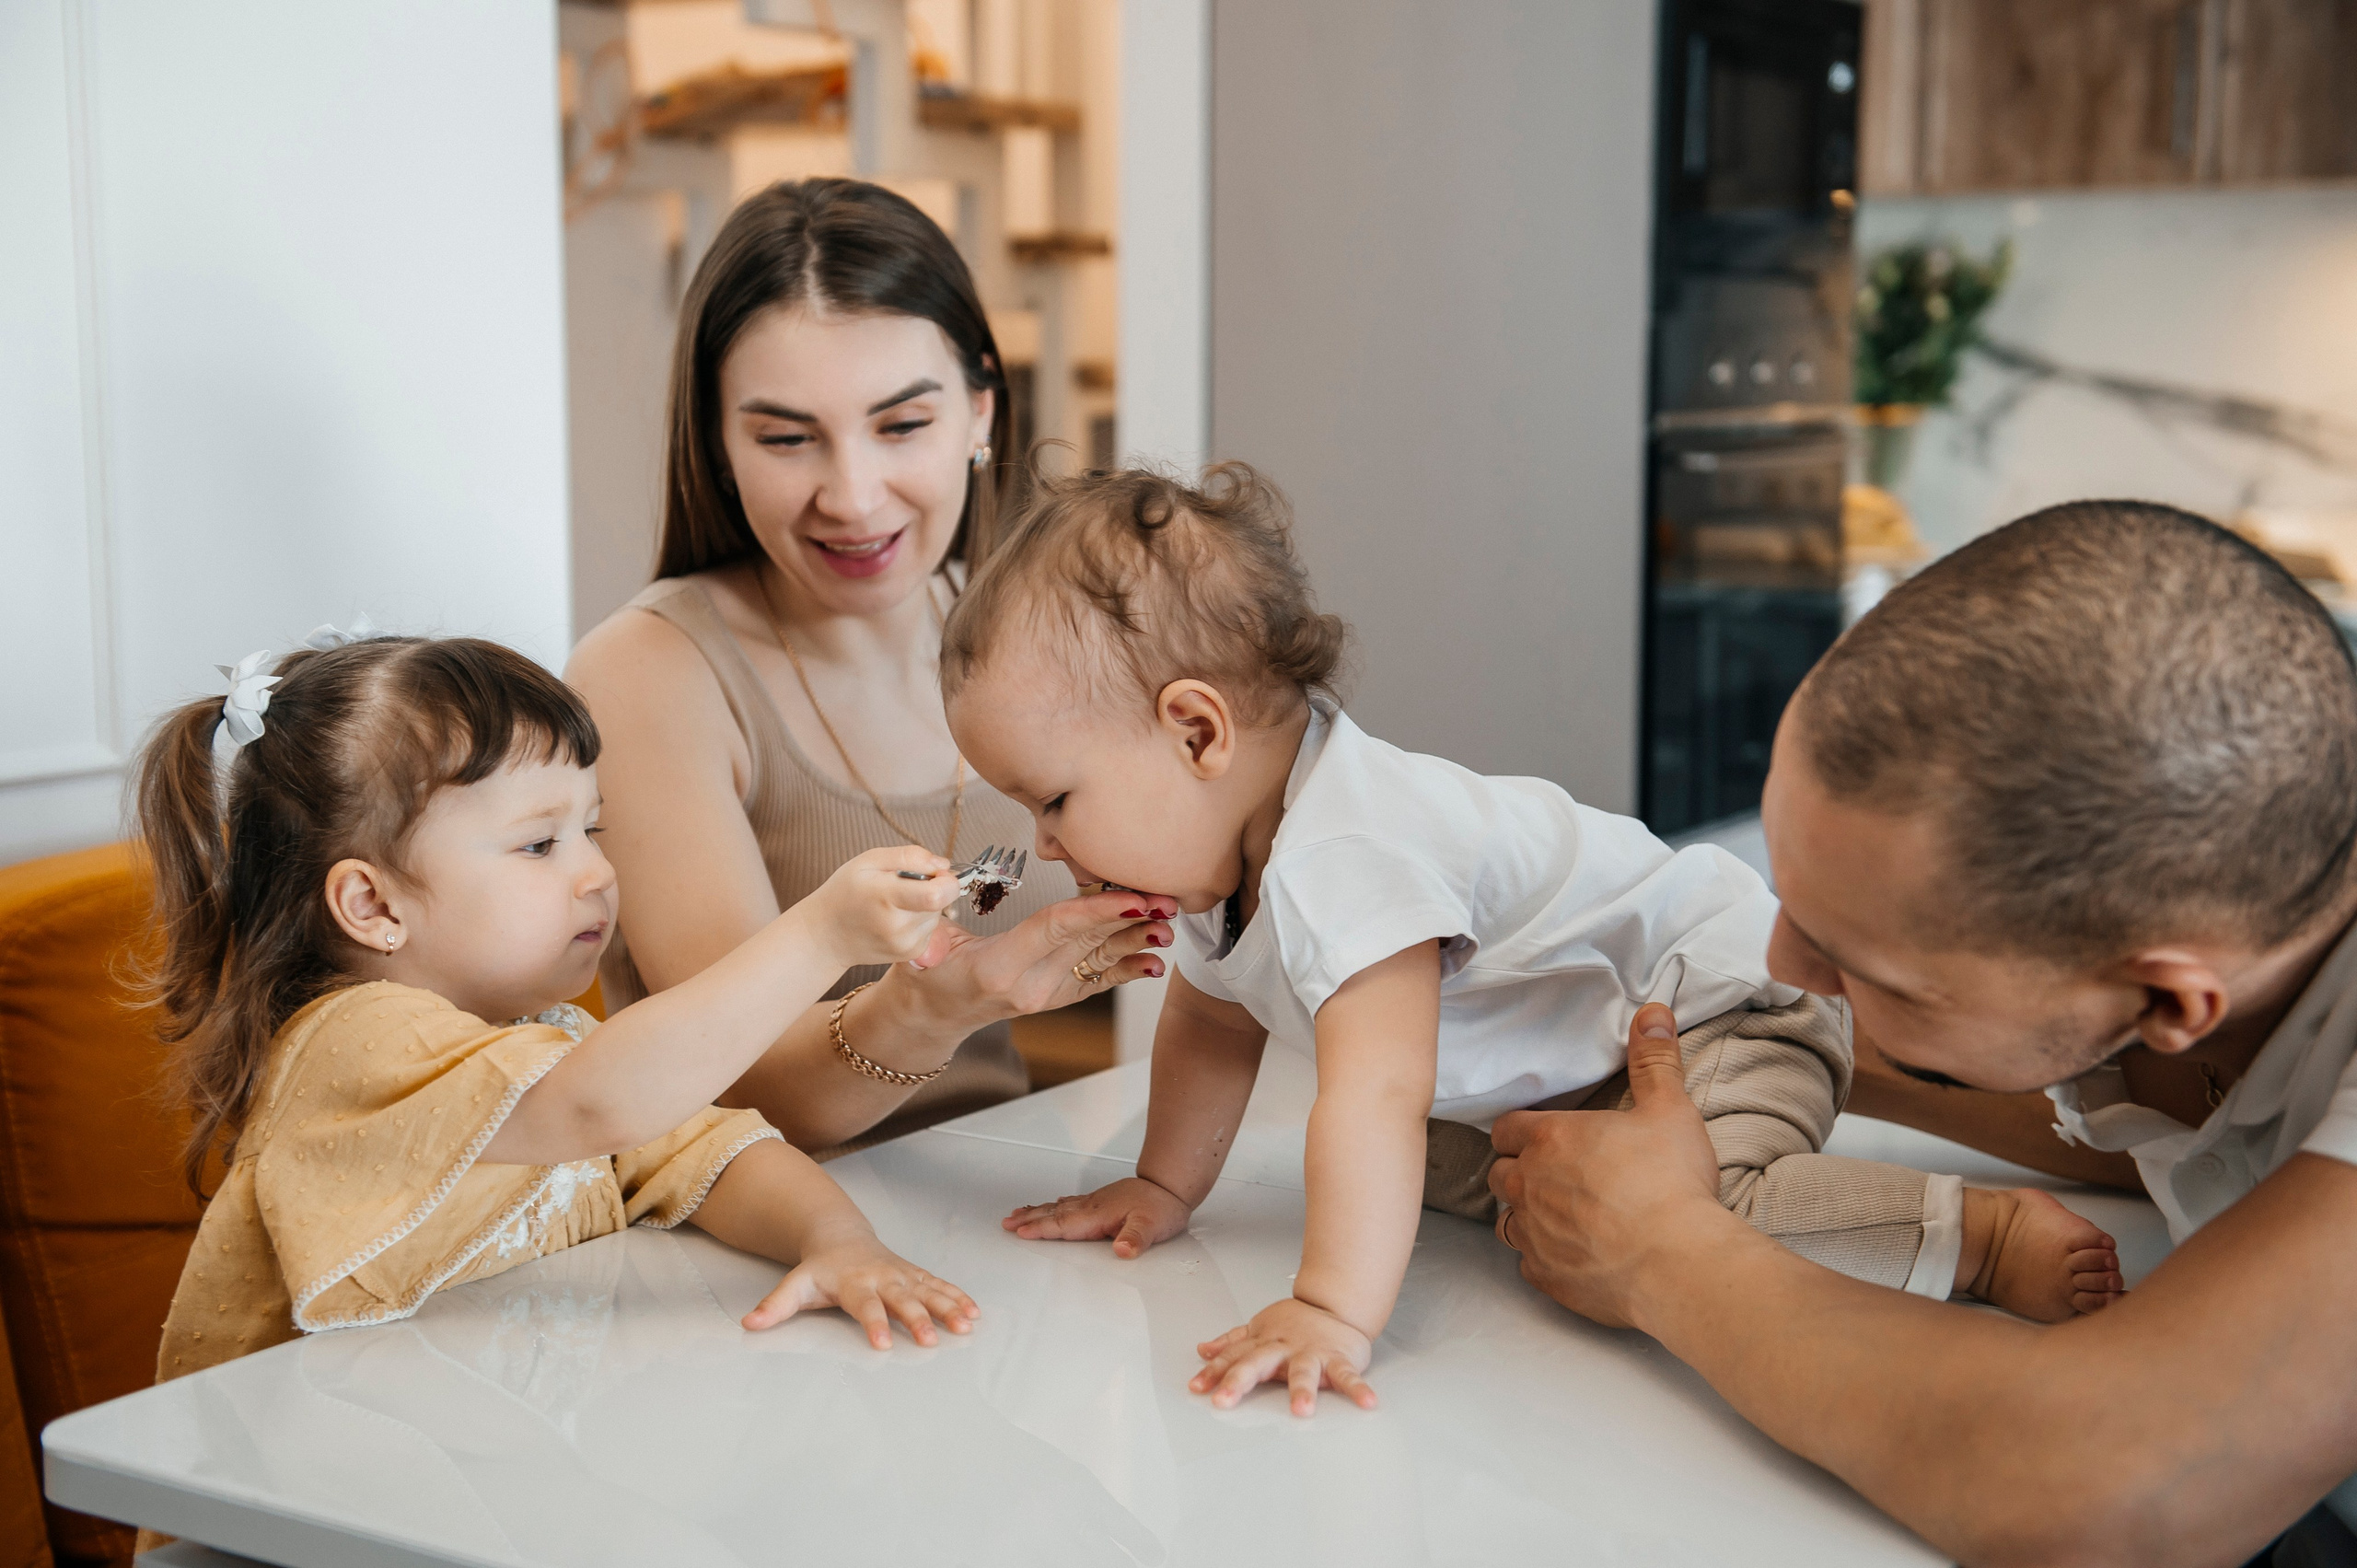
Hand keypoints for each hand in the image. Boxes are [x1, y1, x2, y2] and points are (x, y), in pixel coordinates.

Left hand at [741, 1226, 979, 1346]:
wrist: (839, 1237)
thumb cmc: (819, 1269)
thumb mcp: (795, 1285)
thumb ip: (776, 1307)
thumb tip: (750, 1323)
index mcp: (853, 1282)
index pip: (864, 1305)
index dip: (873, 1323)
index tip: (882, 1344)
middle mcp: (881, 1277)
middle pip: (901, 1300)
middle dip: (917, 1319)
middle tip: (931, 1340)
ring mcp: (901, 1275)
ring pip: (927, 1291)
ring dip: (947, 1308)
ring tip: (965, 1325)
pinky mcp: (914, 1275)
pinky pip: (939, 1286)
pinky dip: (957, 1297)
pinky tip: (973, 1312)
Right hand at [801, 846, 957, 970]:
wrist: (827, 935)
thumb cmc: (845, 892)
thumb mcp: (869, 860)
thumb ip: (909, 856)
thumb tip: (943, 865)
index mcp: (886, 898)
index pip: (936, 895)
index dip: (946, 881)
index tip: (936, 873)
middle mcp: (898, 927)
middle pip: (940, 902)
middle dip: (931, 888)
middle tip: (903, 885)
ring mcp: (906, 944)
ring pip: (937, 914)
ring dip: (925, 904)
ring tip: (895, 903)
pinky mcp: (912, 953)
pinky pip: (931, 928)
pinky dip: (920, 919)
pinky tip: (897, 918)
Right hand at [898, 887, 1178, 1031]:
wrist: (929, 1015)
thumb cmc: (924, 972)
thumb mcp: (922, 943)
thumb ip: (935, 921)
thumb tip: (936, 883)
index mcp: (998, 967)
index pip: (1055, 929)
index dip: (1096, 912)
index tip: (1132, 898)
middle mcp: (1028, 986)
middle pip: (1086, 943)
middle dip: (1130, 920)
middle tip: (1168, 899)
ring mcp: (1044, 996)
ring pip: (1097, 962)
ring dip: (1136, 943)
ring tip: (1168, 928)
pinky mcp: (1054, 998)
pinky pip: (1096, 982)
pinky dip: (1126, 970)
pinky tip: (1152, 962)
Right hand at [1002, 1175, 1192, 1257]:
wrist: (1171, 1185)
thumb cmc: (1163, 1207)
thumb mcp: (1153, 1226)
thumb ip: (1136, 1239)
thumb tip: (1122, 1250)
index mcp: (1099, 1214)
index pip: (1065, 1224)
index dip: (1042, 1229)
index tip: (1021, 1232)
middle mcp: (1093, 1206)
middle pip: (1054, 1213)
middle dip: (1029, 1219)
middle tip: (1006, 1223)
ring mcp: (1095, 1202)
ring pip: (1059, 1207)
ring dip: (1036, 1211)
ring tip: (1016, 1214)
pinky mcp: (1100, 1201)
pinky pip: (1070, 1203)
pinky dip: (1054, 1206)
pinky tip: (1051, 1206)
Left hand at [1190, 1298, 1376, 1415]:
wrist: (1336, 1303)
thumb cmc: (1296, 1322)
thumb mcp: (1260, 1328)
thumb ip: (1232, 1342)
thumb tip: (1203, 1350)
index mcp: (1264, 1342)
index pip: (1234, 1356)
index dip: (1214, 1371)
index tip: (1197, 1388)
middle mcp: (1285, 1348)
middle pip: (1259, 1363)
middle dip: (1240, 1380)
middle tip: (1223, 1400)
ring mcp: (1313, 1353)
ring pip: (1305, 1371)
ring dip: (1303, 1390)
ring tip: (1302, 1410)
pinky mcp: (1339, 1359)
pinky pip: (1349, 1376)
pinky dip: (1358, 1389)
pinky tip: (1367, 1403)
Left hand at [1487, 1002, 1733, 1328]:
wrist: (1678, 1262)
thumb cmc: (1671, 1182)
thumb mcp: (1669, 1110)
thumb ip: (1654, 1060)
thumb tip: (1652, 1012)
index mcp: (1550, 1139)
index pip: (1506, 1128)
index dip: (1520, 1131)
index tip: (1539, 1137)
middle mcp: (1529, 1185)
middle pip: (1500, 1173)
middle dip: (1519, 1171)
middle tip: (1553, 1175)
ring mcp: (1532, 1234)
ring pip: (1506, 1220)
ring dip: (1525, 1215)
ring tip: (1557, 1215)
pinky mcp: (1546, 1276)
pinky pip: (1528, 1264)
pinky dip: (1543, 1258)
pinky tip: (1570, 1255)